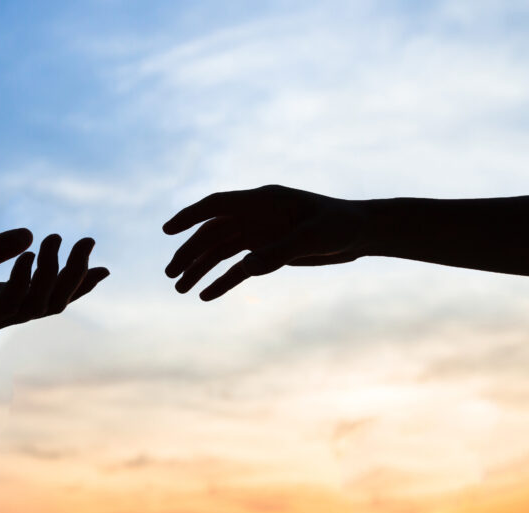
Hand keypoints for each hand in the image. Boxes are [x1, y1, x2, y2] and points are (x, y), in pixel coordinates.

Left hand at [0, 228, 108, 338]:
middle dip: (75, 274)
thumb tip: (31, 234)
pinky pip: (7, 302)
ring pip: (37, 304)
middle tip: (87, 241)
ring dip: (52, 272)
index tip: (103, 266)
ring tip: (55, 239)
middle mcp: (3, 316)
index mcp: (6, 303)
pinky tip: (29, 255)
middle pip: (54, 302)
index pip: (52, 297)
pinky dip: (23, 279)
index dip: (78, 285)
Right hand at [163, 185, 365, 300]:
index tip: (167, 230)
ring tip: (179, 288)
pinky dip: (222, 281)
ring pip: (220, 252)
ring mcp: (259, 234)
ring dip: (199, 268)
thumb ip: (280, 251)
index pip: (217, 205)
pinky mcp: (267, 253)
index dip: (190, 216)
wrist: (361, 233)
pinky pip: (238, 269)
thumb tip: (246, 269)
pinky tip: (205, 295)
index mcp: (262, 201)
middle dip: (189, 252)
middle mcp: (254, 216)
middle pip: (212, 233)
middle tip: (170, 274)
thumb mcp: (314, 237)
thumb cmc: (341, 225)